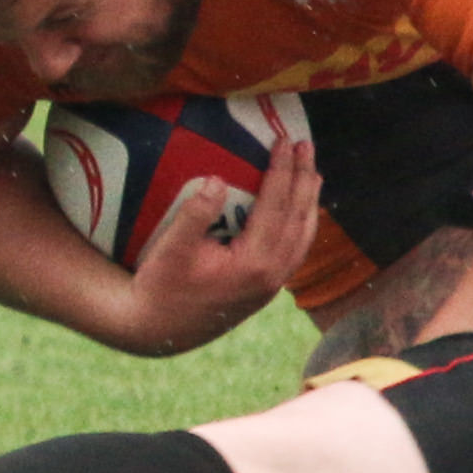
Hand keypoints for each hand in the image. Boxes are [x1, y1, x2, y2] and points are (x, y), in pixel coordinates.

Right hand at [110, 138, 320, 355]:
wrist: (160, 331)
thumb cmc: (160, 287)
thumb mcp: (171, 248)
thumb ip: (196, 213)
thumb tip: (218, 180)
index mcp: (253, 263)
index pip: (276, 206)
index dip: (282, 170)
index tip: (284, 140)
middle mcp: (271, 275)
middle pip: (298, 219)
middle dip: (303, 179)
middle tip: (306, 145)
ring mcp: (271, 286)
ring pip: (302, 238)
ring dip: (308, 202)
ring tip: (311, 173)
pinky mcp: (265, 290)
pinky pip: (295, 252)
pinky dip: (302, 226)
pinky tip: (298, 213)